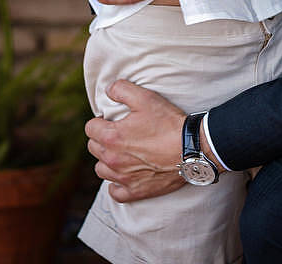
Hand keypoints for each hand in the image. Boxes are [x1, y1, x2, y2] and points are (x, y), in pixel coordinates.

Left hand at [85, 80, 187, 201]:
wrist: (192, 149)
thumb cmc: (168, 123)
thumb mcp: (145, 98)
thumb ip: (121, 89)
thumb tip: (108, 89)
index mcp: (111, 136)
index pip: (90, 128)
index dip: (100, 121)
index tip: (112, 120)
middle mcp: (113, 159)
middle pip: (94, 148)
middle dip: (102, 139)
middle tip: (120, 134)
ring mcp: (123, 177)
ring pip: (101, 169)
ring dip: (107, 161)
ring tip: (122, 153)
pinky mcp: (135, 191)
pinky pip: (115, 192)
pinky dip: (116, 185)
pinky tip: (125, 176)